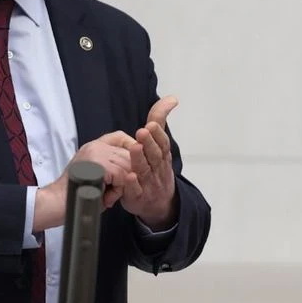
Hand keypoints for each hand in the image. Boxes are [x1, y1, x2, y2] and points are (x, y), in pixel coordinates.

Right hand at [34, 131, 133, 231]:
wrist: (57, 203)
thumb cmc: (76, 194)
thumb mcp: (94, 174)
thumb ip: (110, 166)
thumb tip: (133, 165)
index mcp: (93, 146)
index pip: (119, 136)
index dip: (130, 147)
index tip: (132, 164)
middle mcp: (95, 146)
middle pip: (128, 153)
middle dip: (128, 174)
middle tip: (115, 190)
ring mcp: (96, 154)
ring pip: (127, 166)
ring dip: (122, 185)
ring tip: (109, 196)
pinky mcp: (98, 165)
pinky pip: (121, 176)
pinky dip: (117, 191)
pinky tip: (106, 197)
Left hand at [119, 96, 179, 228]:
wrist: (161, 204)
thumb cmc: (158, 170)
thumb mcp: (160, 145)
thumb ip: (160, 121)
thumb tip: (172, 98)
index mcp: (162, 156)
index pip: (162, 144)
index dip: (157, 135)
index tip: (151, 124)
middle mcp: (157, 169)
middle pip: (154, 156)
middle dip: (149, 143)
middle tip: (143, 132)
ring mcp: (148, 184)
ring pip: (145, 171)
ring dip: (140, 159)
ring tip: (135, 148)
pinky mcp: (138, 197)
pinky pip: (135, 191)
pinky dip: (133, 185)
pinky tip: (129, 177)